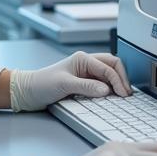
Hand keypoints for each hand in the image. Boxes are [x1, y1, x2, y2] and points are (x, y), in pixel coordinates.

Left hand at [10, 51, 130, 111]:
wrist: (28, 92)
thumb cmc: (42, 84)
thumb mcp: (64, 85)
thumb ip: (86, 86)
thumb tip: (106, 90)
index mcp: (83, 58)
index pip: (108, 67)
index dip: (118, 81)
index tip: (123, 95)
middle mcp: (86, 63)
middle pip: (112, 66)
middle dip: (122, 78)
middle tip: (128, 94)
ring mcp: (85, 73)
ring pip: (109, 73)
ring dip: (117, 82)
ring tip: (124, 95)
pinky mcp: (84, 82)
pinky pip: (102, 83)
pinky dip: (110, 88)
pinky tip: (113, 96)